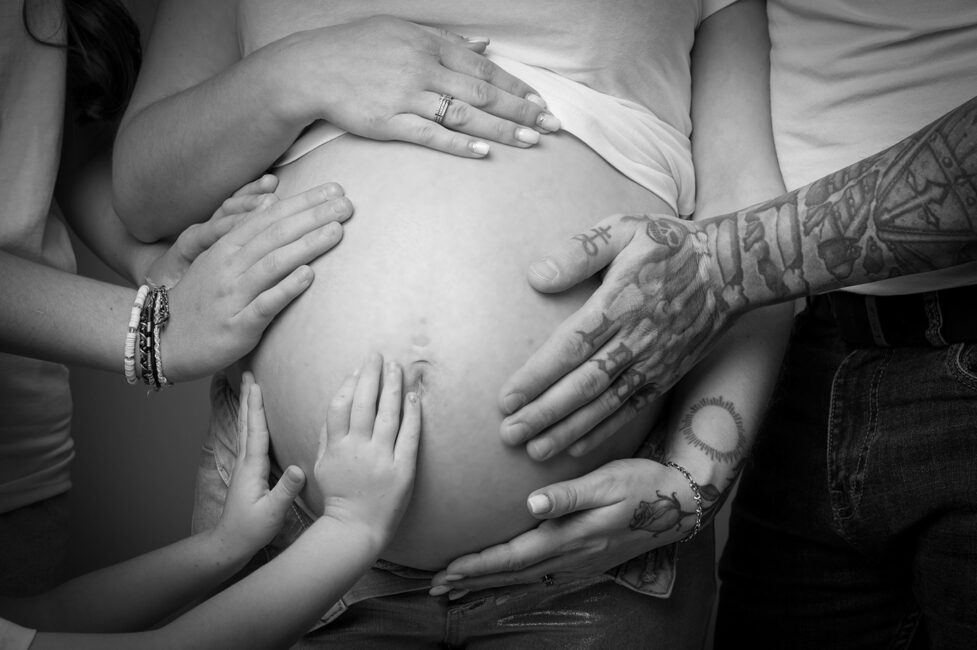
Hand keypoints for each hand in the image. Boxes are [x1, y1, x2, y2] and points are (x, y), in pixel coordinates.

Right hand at [161, 181, 352, 381]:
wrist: (162, 341)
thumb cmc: (199, 300)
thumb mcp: (217, 260)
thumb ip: (245, 233)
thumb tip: (273, 202)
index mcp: (226, 248)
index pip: (270, 217)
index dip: (302, 202)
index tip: (334, 189)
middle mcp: (229, 267)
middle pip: (275, 235)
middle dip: (312, 217)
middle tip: (346, 204)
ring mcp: (232, 296)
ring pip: (271, 265)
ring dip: (306, 246)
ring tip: (336, 231)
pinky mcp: (236, 326)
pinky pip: (263, 305)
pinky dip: (285, 289)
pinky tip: (308, 276)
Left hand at [212, 372, 306, 560]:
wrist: (230, 543)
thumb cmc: (251, 529)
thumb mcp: (272, 512)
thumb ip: (286, 490)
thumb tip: (300, 468)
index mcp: (252, 467)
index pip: (255, 430)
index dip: (256, 406)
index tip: (256, 383)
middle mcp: (246, 461)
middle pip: (246, 422)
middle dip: (248, 396)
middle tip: (247, 373)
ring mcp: (245, 465)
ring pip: (245, 428)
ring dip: (247, 405)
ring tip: (249, 386)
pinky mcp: (247, 470)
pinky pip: (248, 437)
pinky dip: (250, 420)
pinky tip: (253, 417)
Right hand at [269, 15, 559, 157]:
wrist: (311, 68)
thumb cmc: (357, 48)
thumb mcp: (403, 31)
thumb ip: (446, 40)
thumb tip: (484, 45)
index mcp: (429, 44)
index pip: (483, 67)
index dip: (515, 86)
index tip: (541, 102)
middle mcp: (423, 68)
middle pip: (482, 91)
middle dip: (521, 110)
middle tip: (551, 126)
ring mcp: (406, 96)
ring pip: (463, 114)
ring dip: (500, 129)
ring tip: (530, 142)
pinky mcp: (389, 122)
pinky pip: (430, 135)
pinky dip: (458, 144)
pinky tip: (483, 153)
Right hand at [314, 353, 420, 544]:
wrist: (355, 528)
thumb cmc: (338, 495)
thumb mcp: (321, 464)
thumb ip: (325, 435)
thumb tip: (335, 403)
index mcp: (335, 447)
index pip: (340, 406)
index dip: (350, 383)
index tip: (359, 367)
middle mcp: (357, 449)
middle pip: (364, 404)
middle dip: (371, 375)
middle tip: (378, 355)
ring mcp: (380, 459)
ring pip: (387, 414)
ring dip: (392, 387)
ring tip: (397, 367)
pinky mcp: (402, 470)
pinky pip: (409, 436)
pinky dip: (412, 414)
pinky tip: (414, 395)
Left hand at [429, 459, 696, 597]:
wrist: (680, 503)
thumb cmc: (643, 484)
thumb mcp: (608, 482)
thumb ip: (569, 494)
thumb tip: (532, 505)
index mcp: (570, 538)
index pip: (512, 556)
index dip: (477, 564)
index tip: (446, 570)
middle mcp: (571, 557)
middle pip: (511, 573)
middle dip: (472, 580)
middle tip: (437, 586)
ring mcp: (579, 563)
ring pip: (523, 578)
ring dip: (489, 582)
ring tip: (458, 588)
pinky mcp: (585, 560)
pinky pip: (539, 575)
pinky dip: (513, 578)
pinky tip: (503, 578)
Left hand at [498, 213, 736, 459]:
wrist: (730, 269)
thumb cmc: (670, 244)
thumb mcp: (624, 228)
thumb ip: (579, 252)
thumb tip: (535, 276)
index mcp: (618, 304)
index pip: (569, 348)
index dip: (536, 377)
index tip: (506, 399)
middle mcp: (634, 340)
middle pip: (581, 385)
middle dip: (543, 413)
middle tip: (509, 434)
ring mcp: (652, 362)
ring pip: (603, 405)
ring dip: (567, 430)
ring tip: (534, 452)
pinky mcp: (666, 376)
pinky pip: (629, 410)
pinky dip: (602, 431)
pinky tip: (576, 449)